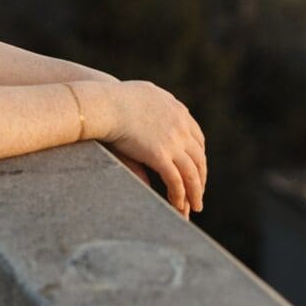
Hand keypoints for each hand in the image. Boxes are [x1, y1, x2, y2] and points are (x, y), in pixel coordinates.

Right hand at [107, 82, 205, 217]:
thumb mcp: (142, 102)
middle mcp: (181, 125)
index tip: (196, 170)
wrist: (105, 102)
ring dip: (195, 193)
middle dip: (200, 178)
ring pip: (192, 173)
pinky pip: (176, 181)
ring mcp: (173, 141)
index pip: (197, 138)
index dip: (197, 157)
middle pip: (198, 157)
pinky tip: (176, 206)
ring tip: (194, 207)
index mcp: (177, 110)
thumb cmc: (114, 99)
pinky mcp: (160, 155)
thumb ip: (153, 119)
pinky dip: (179, 196)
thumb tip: (156, 137)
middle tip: (197, 194)